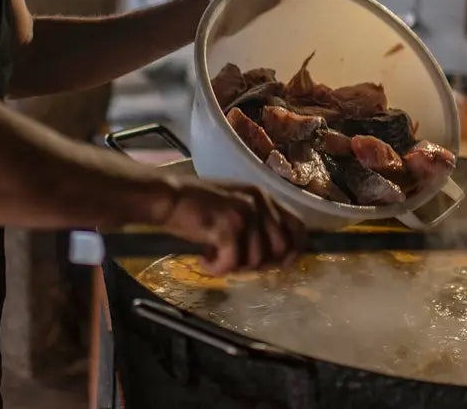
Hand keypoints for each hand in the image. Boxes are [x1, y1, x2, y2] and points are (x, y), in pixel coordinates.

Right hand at [156, 178, 305, 274]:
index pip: (298, 227)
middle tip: (234, 260)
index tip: (278, 265)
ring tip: (213, 255)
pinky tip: (203, 259)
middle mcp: (259, 202)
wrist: (167, 197)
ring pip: (255, 259)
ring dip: (233, 266)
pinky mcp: (227, 226)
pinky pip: (231, 262)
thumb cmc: (196, 207)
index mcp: (264, 197)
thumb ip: (257, 224)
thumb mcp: (234, 208)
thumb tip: (274, 256)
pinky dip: (216, 268)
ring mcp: (244, 213)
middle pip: (279, 249)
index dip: (293, 251)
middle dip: (259, 263)